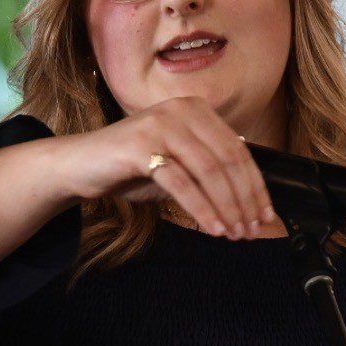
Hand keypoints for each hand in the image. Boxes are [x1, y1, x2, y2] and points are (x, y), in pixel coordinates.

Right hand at [55, 95, 275, 239]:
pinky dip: (202, 209)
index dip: (256, 186)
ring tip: (234, 234)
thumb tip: (250, 200)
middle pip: (228, 161)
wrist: (81, 164)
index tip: (265, 215)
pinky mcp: (141, 145)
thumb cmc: (132, 167)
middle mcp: (181, 110)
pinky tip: (212, 228)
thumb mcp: (178, 165)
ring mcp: (161, 125)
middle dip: (244, 201)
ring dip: (226, 208)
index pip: (239, 150)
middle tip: (250, 231)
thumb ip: (209, 172)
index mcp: (196, 110)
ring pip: (209, 172)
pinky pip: (181, 182)